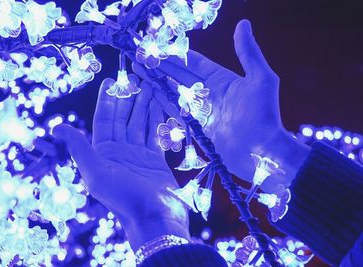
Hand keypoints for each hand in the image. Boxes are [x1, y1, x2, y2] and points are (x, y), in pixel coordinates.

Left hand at [53, 79, 189, 249]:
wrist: (154, 218)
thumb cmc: (124, 198)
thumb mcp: (96, 174)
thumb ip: (79, 149)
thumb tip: (57, 127)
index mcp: (104, 153)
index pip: (105, 119)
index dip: (108, 99)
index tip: (111, 80)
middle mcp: (120, 152)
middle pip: (124, 118)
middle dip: (128, 97)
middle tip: (134, 76)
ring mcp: (139, 156)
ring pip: (140, 124)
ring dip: (144, 105)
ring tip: (149, 86)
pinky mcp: (156, 161)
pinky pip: (155, 135)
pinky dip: (157, 120)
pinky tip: (159, 106)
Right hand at [134, 20, 309, 191]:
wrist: (263, 152)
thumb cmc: (265, 115)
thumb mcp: (261, 79)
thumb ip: (248, 52)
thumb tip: (242, 24)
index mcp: (222, 79)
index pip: (194, 63)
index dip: (177, 55)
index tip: (158, 47)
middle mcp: (209, 93)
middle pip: (180, 76)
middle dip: (160, 67)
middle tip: (140, 58)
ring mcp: (202, 111)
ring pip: (175, 93)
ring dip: (157, 83)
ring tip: (139, 73)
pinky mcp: (197, 128)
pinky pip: (176, 113)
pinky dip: (163, 103)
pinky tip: (149, 95)